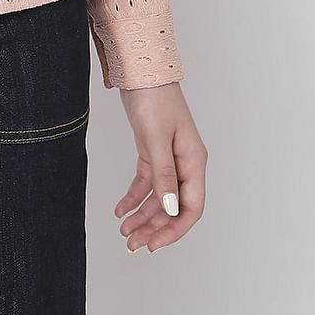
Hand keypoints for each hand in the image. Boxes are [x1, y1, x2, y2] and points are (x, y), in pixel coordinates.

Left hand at [114, 81, 206, 253]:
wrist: (140, 69)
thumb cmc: (153, 97)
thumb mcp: (155, 137)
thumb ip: (163, 174)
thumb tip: (171, 209)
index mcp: (193, 161)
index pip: (191, 207)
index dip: (174, 230)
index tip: (154, 245)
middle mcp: (184, 163)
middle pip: (173, 206)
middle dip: (154, 228)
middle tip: (133, 244)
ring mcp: (168, 158)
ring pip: (159, 197)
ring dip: (143, 216)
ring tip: (124, 231)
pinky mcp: (152, 151)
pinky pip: (147, 182)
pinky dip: (134, 197)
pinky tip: (121, 209)